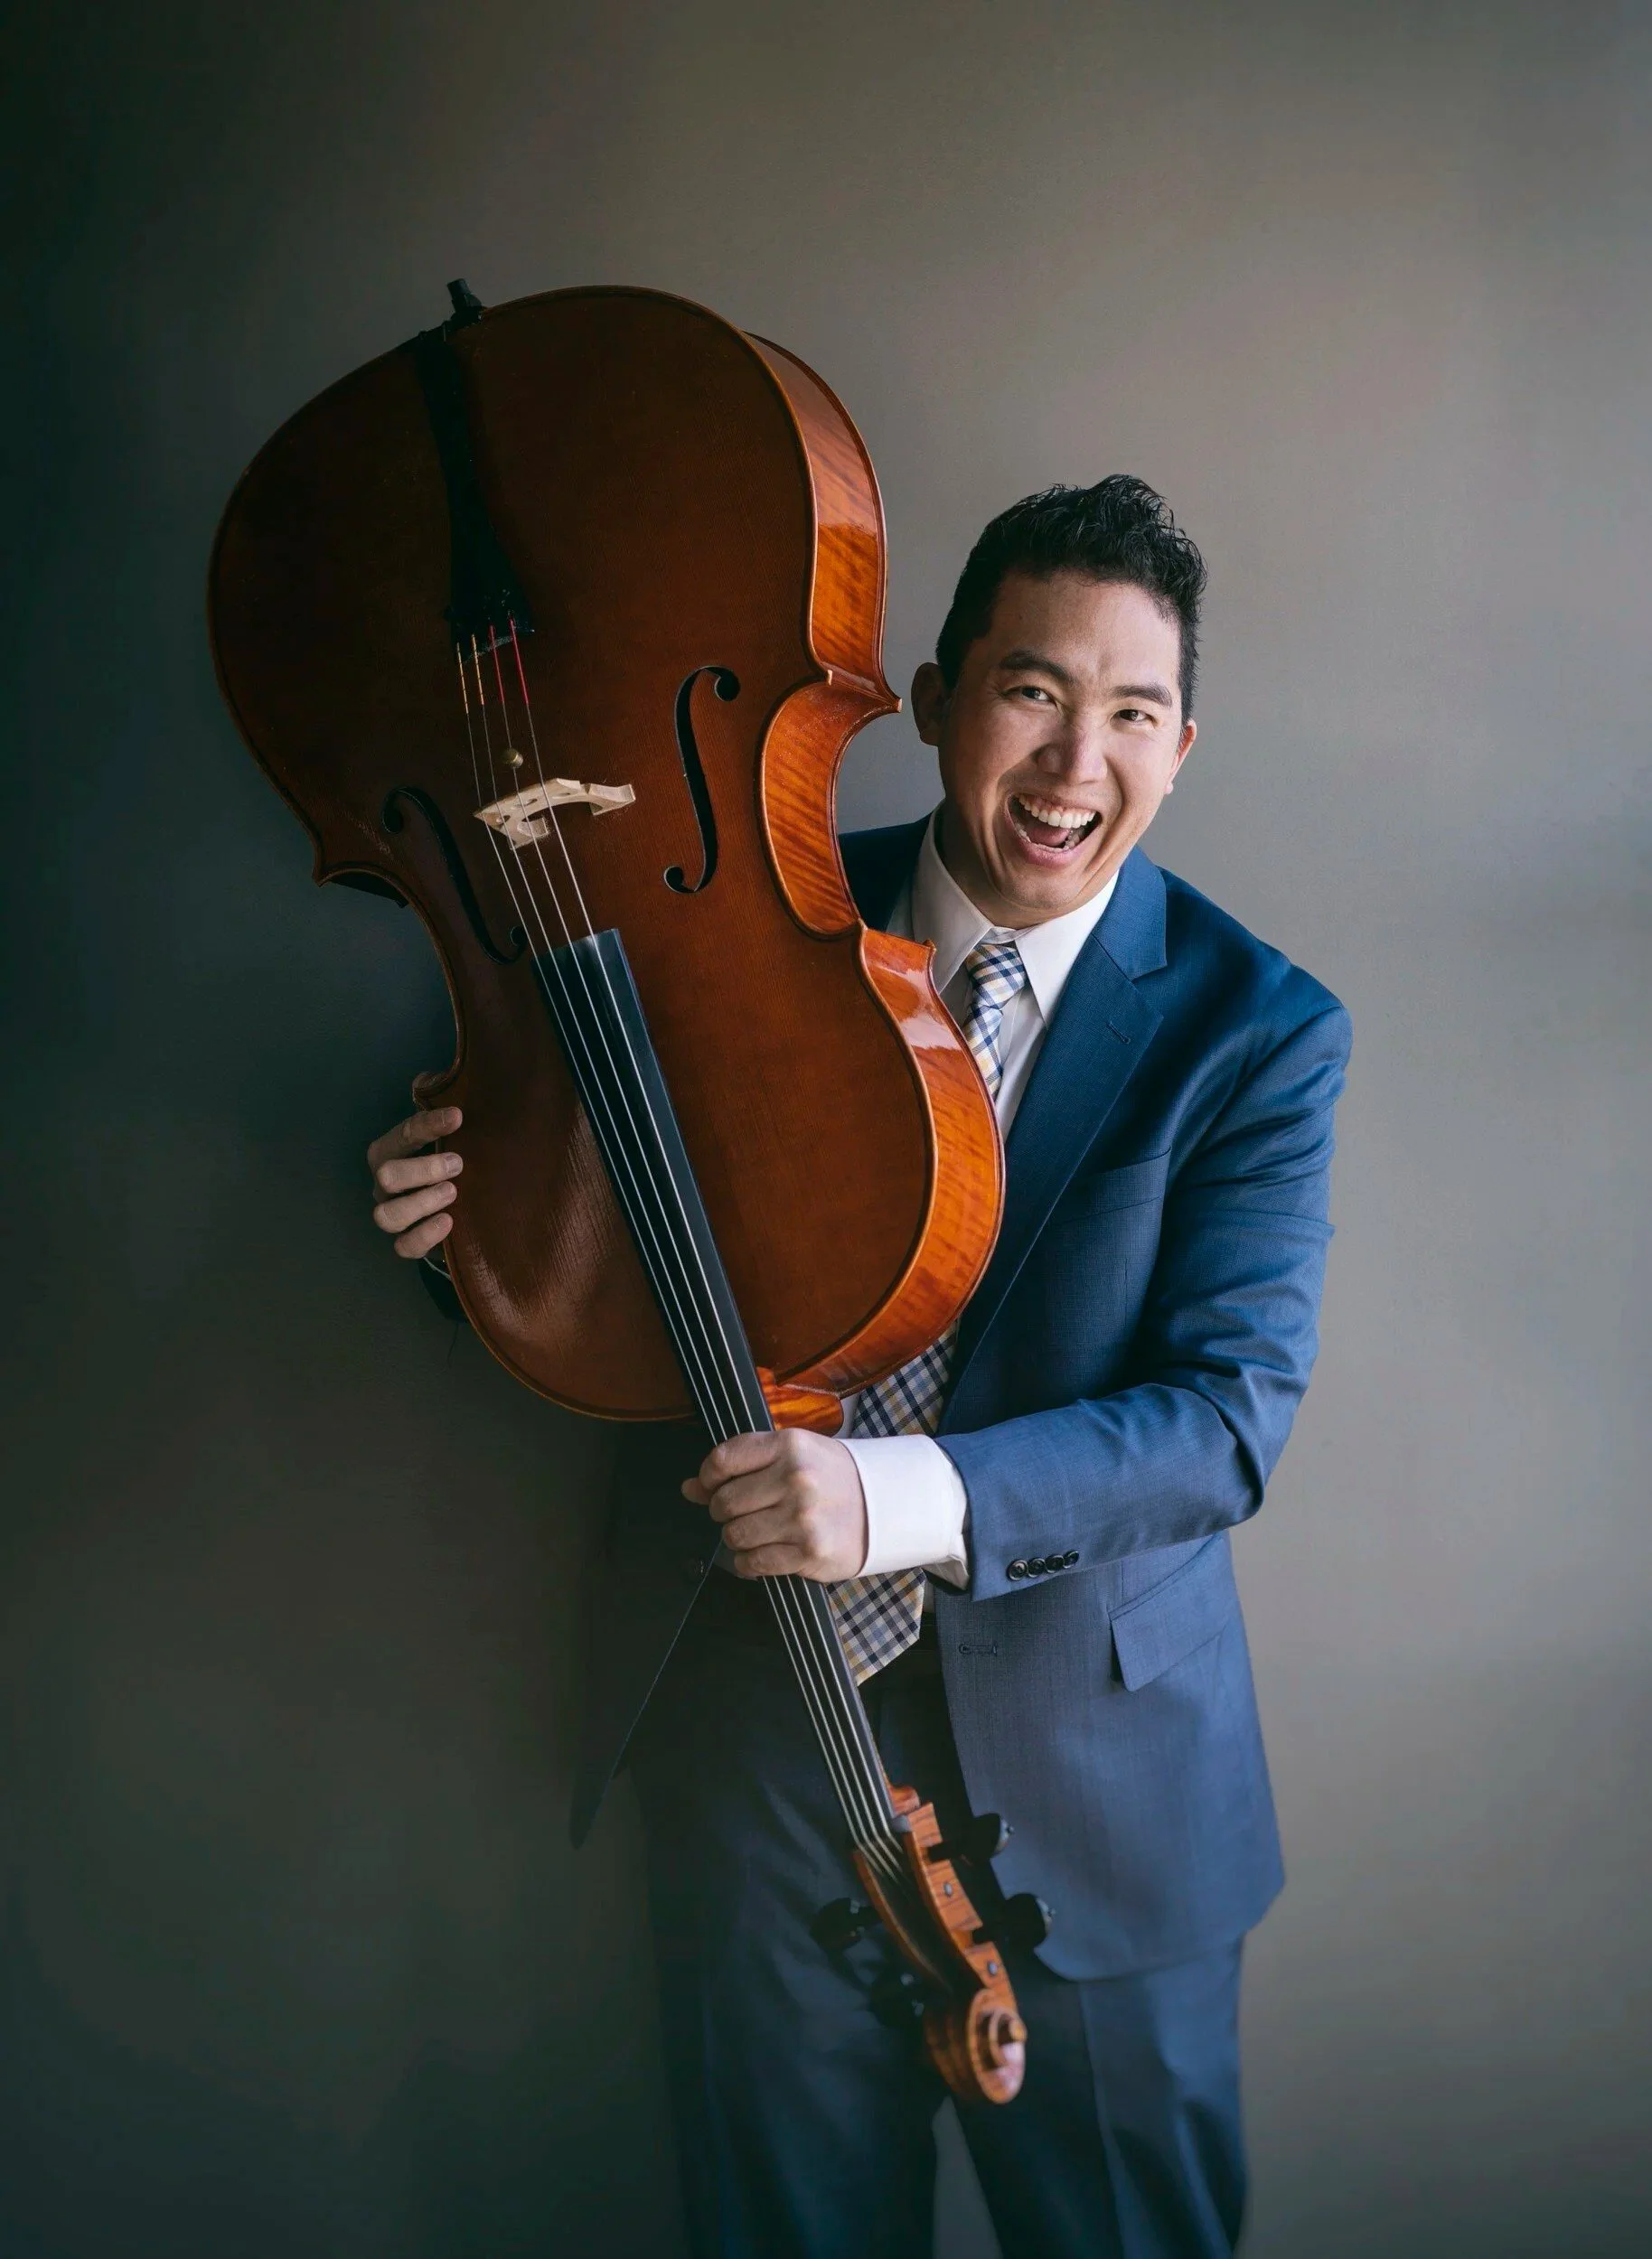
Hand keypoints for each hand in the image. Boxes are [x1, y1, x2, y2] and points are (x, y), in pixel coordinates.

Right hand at [367, 1104, 463, 1258]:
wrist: (459, 1202)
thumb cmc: (450, 1156)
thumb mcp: (449, 1129)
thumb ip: (439, 1099)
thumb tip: (430, 1080)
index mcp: (391, 1150)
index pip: (403, 1134)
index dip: (428, 1124)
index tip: (458, 1117)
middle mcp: (385, 1183)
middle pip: (386, 1176)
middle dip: (423, 1168)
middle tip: (458, 1164)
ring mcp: (394, 1213)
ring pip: (388, 1215)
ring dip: (422, 1202)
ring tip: (454, 1192)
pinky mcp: (409, 1242)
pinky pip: (404, 1247)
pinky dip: (425, 1235)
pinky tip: (450, 1222)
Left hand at [684, 1430, 867, 1582]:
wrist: (886, 1507)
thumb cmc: (833, 1478)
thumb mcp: (794, 1456)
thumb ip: (743, 1466)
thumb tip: (690, 1488)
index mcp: (790, 1446)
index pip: (724, 1459)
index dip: (707, 1477)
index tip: (709, 1486)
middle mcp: (795, 1479)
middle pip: (725, 1501)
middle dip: (722, 1512)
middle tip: (739, 1513)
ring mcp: (802, 1518)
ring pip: (735, 1534)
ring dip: (736, 1539)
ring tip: (756, 1533)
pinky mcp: (808, 1552)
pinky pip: (754, 1563)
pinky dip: (747, 1563)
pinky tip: (760, 1554)